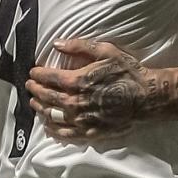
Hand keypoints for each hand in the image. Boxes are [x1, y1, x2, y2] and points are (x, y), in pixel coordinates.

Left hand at [26, 39, 158, 141]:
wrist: (147, 97)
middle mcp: (75, 102)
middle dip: (35, 90)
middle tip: (30, 86)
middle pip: (46, 97)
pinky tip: (48, 125)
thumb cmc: (128, 72)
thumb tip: (57, 43)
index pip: (48, 78)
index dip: (38, 74)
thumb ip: (79, 46)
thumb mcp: (106, 51)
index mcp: (77, 81)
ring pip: (52, 115)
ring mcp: (81, 119)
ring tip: (35, 103)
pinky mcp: (89, 132)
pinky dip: (53, 129)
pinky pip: (64, 133)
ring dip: (40, 108)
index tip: (33, 72)